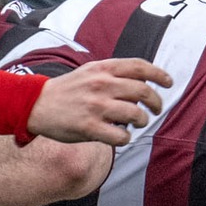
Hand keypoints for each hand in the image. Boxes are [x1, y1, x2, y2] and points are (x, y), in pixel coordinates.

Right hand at [25, 58, 171, 144]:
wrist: (36, 104)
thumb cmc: (68, 90)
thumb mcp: (90, 72)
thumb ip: (114, 74)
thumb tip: (144, 83)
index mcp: (103, 69)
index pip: (140, 67)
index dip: (159, 75)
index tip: (169, 83)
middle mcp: (101, 85)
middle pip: (144, 92)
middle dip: (156, 103)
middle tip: (156, 110)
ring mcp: (96, 106)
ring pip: (136, 115)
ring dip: (142, 121)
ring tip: (137, 123)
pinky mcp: (89, 127)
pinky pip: (121, 136)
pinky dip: (126, 138)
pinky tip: (120, 135)